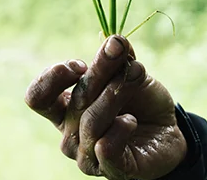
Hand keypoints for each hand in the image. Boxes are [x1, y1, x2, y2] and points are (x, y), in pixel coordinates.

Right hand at [25, 35, 186, 178]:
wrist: (168, 130)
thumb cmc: (142, 101)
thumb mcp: (131, 72)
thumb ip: (120, 57)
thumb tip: (114, 38)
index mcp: (65, 109)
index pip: (37, 97)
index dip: (52, 78)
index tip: (80, 64)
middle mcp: (70, 134)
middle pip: (75, 100)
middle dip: (102, 71)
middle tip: (123, 54)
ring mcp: (88, 155)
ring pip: (90, 122)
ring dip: (115, 94)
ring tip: (137, 76)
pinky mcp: (113, 170)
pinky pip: (106, 150)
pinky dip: (118, 131)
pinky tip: (131, 120)